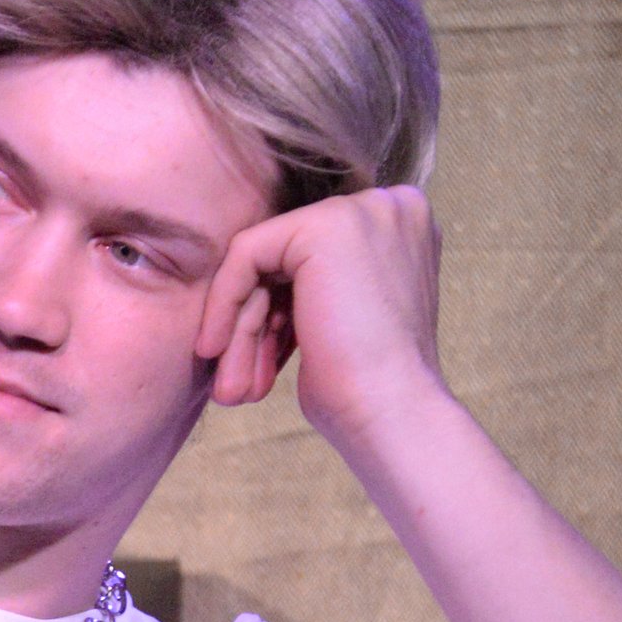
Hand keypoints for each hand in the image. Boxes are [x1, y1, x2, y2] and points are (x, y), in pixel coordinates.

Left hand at [194, 184, 450, 456]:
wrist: (392, 416)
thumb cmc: (370, 389)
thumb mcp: (346, 320)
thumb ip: (316, 286)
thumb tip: (255, 286)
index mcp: (403, 226)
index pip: (314, 260)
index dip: (280, 313)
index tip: (261, 362)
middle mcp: (390, 205)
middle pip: (289, 260)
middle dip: (257, 324)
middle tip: (236, 384)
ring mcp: (361, 209)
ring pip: (266, 262)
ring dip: (241, 329)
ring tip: (229, 389)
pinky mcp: (324, 226)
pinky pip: (247, 254)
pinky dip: (225, 304)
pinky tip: (218, 351)